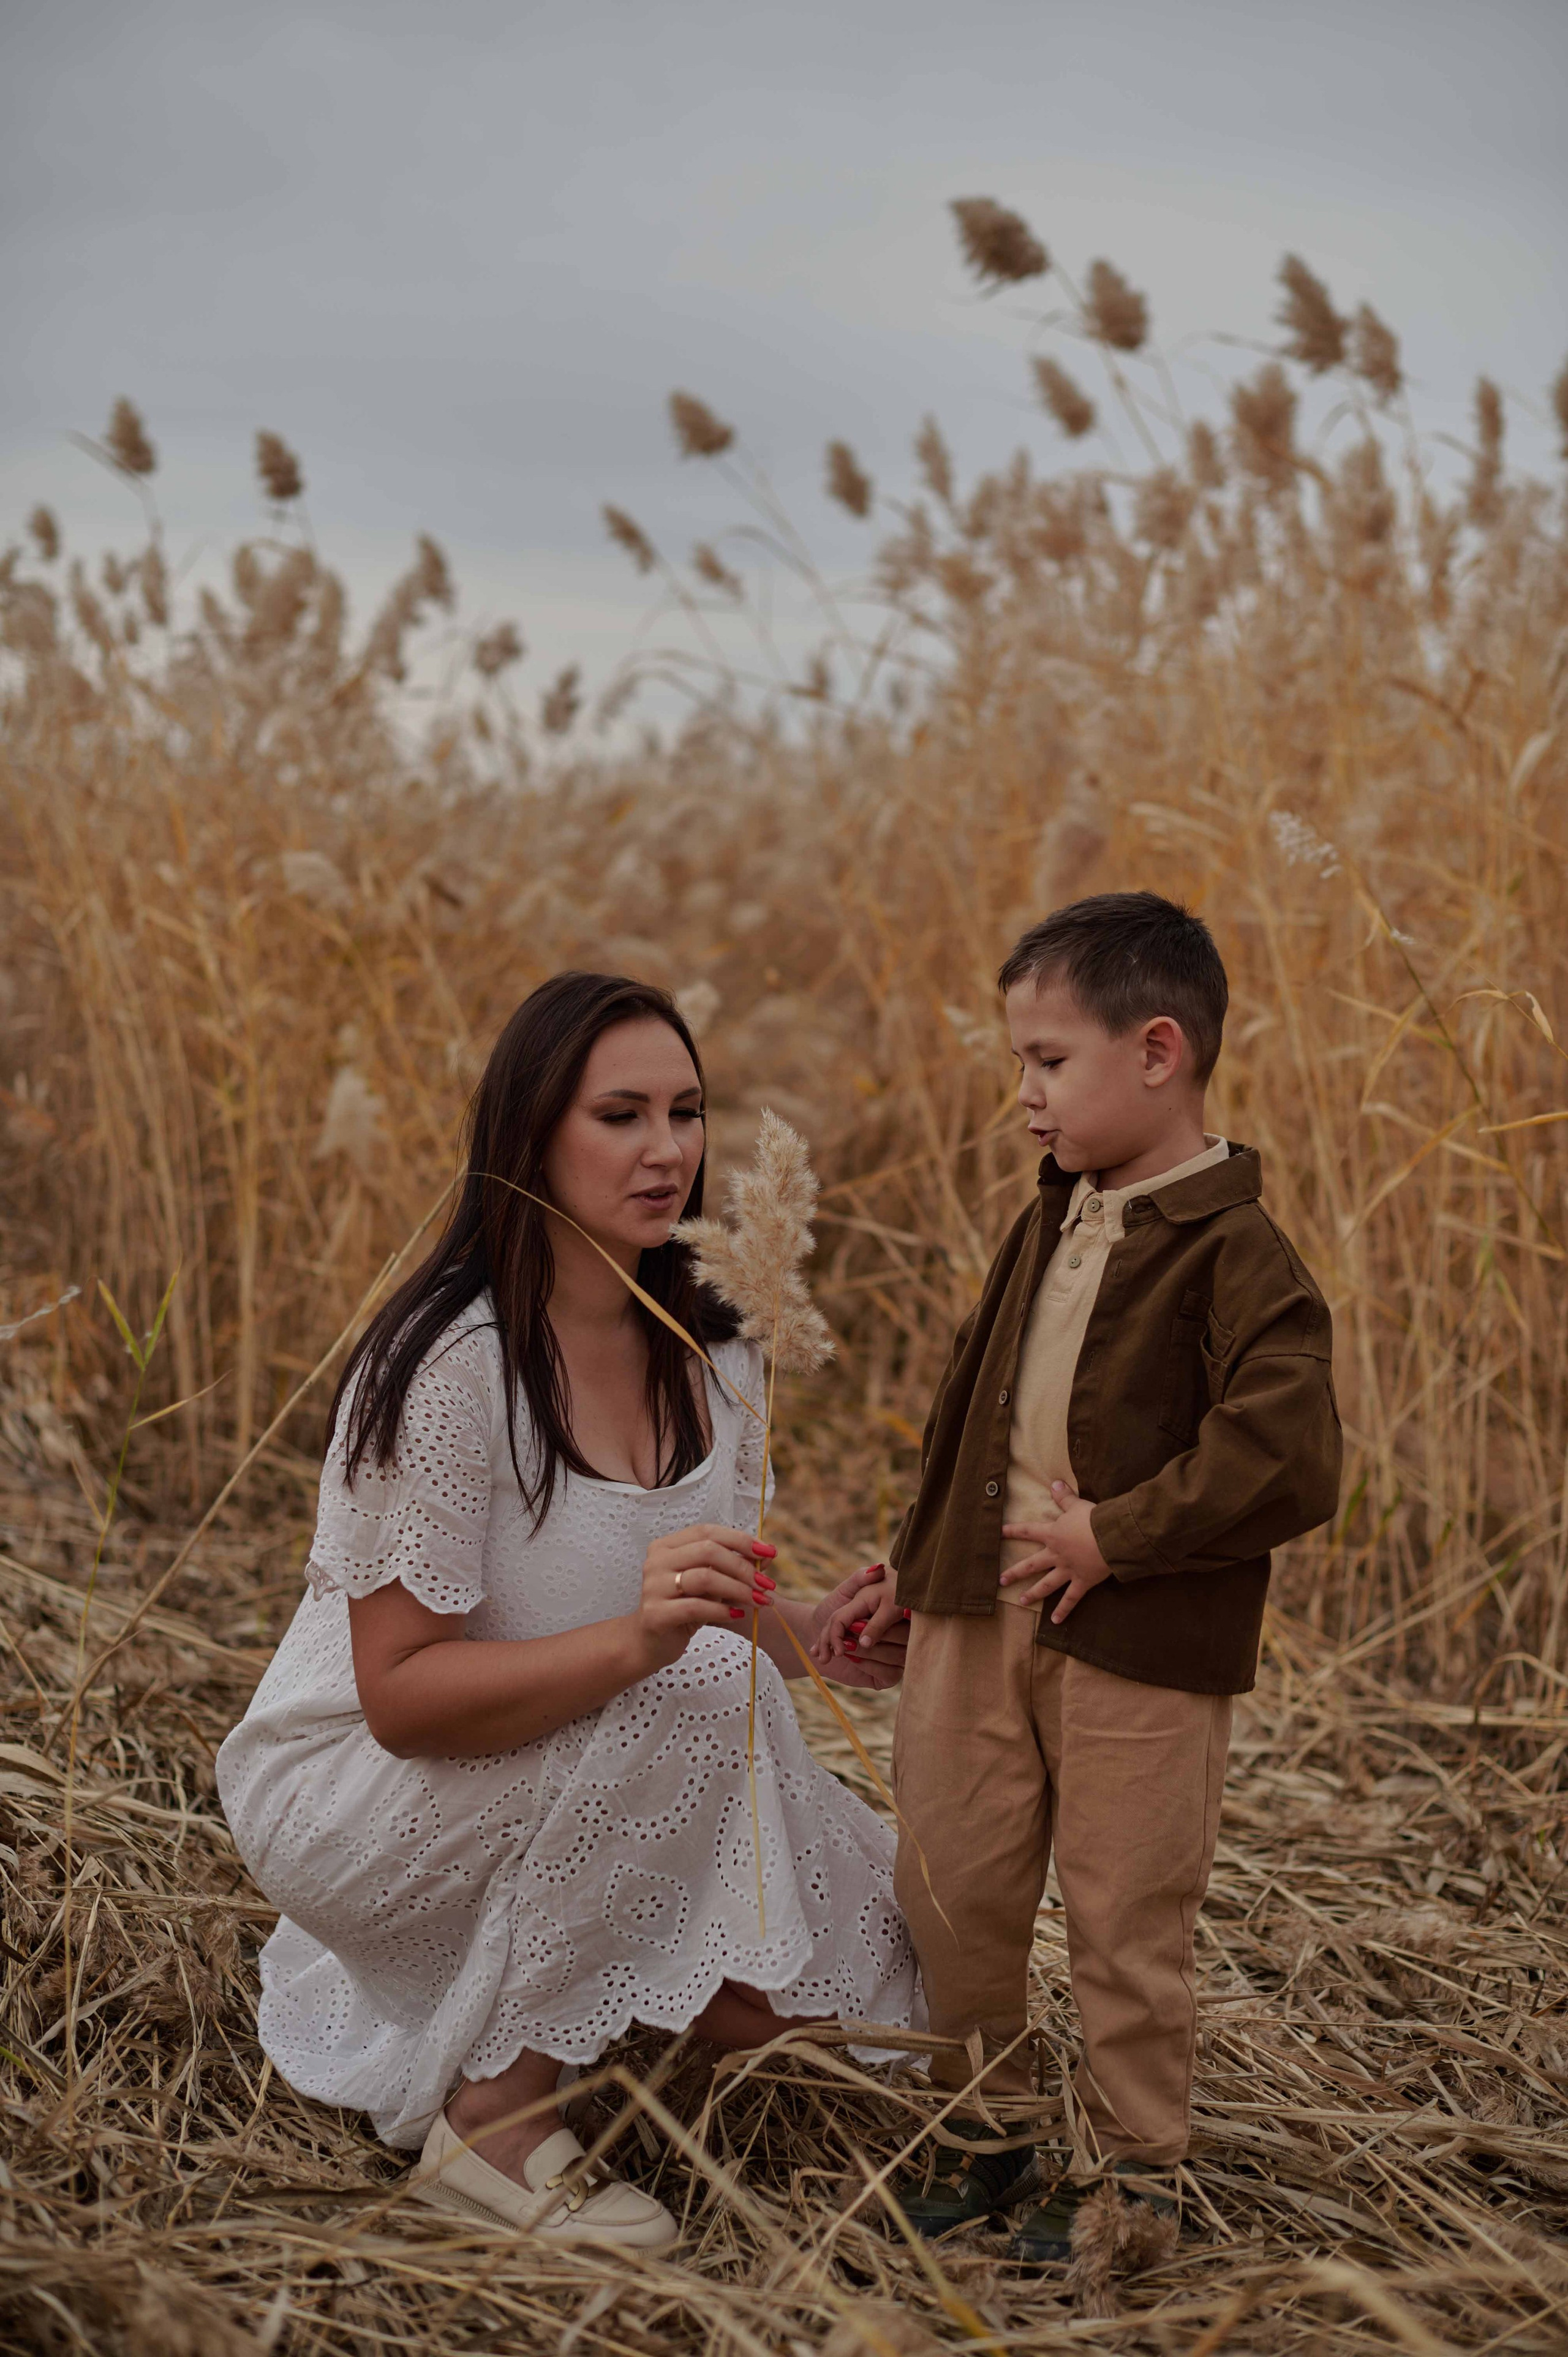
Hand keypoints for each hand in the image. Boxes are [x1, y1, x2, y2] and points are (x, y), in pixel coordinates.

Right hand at [632, 1523, 776, 1671]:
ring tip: (759, 1601)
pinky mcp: (656, 1614)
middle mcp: (657, 1561)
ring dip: (738, 1589)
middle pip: (708, 1551)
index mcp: (667, 1546)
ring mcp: (653, 1587)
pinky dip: (722, 1610)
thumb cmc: (683, 1608)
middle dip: (743, 1566)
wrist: (650, 1642)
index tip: (769, 1552)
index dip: (741, 1540)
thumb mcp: (709, 1584)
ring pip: (704, 1578)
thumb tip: (768, 1555)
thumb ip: (733, 1567)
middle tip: (766, 1584)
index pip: (707, 1532)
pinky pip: (695, 1607)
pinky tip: (738, 1615)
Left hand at [810, 1564, 910, 1689]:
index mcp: (897, 1611)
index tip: (852, 1622)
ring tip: (844, 1647)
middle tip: (843, 1639)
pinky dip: (868, 1665)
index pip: (901, 1612)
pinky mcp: (890, 1675)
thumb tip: (877, 1569)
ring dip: (866, 1651)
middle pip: (902, 1635)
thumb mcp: (846, 1590)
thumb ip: (860, 1577)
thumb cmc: (832, 1609)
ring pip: (896, 1655)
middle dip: (867, 1636)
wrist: (814, 1636)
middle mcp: (901, 1632)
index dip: (878, 1618)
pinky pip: (890, 1673)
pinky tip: (853, 1659)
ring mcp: (898, 1655)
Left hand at [1000, 1480, 1111, 1622]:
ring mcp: (1068, 1571)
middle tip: (1001, 1580)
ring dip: (1033, 1593)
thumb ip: (1064, 1496)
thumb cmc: (1094, 1520)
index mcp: (1053, 1534)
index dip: (1012, 1531)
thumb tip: (1054, 1481)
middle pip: (1031, 1564)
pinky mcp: (1082, 1582)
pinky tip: (1056, 1621)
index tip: (997, 1533)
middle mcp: (1056, 1555)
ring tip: (1021, 1600)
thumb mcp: (1077, 1505)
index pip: (1028, 1531)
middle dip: (1015, 1572)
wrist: (1111, 1538)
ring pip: (1047, 1584)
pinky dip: (1064, 1610)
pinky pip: (1071, 1599)